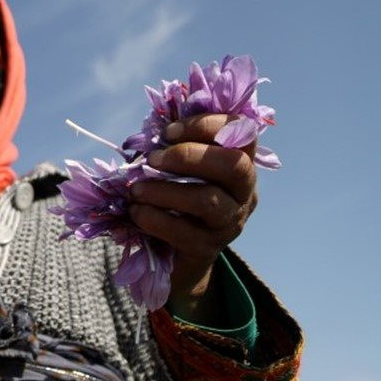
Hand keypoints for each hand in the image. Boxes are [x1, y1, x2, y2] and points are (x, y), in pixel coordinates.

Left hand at [128, 114, 257, 319]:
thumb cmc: (174, 198)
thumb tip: (151, 130)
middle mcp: (244, 191)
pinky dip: (154, 218)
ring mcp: (230, 222)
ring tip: (136, 190)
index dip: (206, 125)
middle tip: (152, 159)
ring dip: (164, 191)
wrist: (175, 254)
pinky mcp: (209, 248)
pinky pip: (183, 231)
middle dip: (187, 156)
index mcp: (241, 161)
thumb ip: (173, 147)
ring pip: (207, 200)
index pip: (242, 132)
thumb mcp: (177, 169)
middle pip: (233, 165)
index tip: (168, 132)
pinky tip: (136, 212)